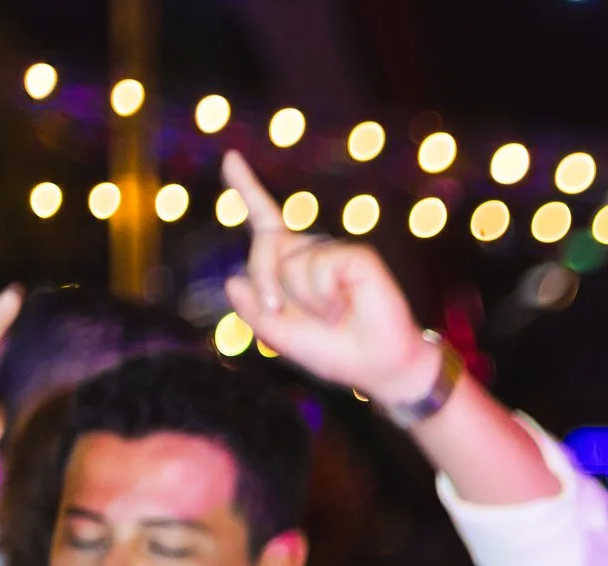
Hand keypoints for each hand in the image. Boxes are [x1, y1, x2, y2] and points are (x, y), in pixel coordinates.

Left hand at [219, 152, 442, 403]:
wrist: (377, 367)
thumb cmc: (332, 351)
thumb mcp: (278, 334)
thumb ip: (251, 309)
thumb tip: (233, 281)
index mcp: (290, 265)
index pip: (265, 222)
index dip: (246, 188)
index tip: (230, 157)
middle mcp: (311, 251)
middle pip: (264, 246)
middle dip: (265, 281)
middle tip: (280, 313)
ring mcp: (334, 251)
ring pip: (289, 262)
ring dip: (302, 299)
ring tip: (332, 316)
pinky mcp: (356, 256)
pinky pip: (319, 267)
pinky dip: (324, 296)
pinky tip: (345, 308)